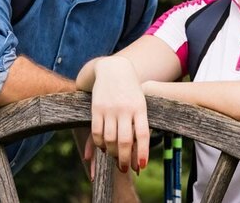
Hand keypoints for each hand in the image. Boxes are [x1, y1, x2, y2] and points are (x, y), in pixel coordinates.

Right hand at [88, 56, 150, 173]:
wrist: (114, 69)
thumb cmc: (131, 91)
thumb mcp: (140, 103)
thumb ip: (139, 123)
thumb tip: (139, 148)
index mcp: (140, 108)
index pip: (143, 134)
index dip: (143, 152)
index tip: (142, 166)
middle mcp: (125, 109)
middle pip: (125, 141)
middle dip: (125, 159)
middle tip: (125, 169)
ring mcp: (110, 109)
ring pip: (109, 139)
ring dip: (112, 153)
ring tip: (115, 159)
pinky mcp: (96, 108)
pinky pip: (96, 132)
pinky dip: (99, 144)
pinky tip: (103, 148)